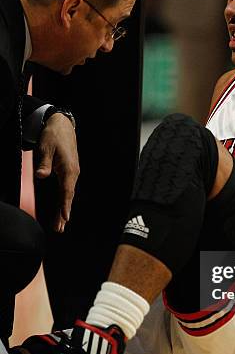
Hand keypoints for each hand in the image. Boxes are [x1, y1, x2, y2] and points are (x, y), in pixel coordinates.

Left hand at [35, 113, 79, 231]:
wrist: (62, 125)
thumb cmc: (54, 135)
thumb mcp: (46, 147)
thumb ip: (44, 163)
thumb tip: (41, 175)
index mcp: (69, 169)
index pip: (67, 191)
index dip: (65, 206)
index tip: (65, 218)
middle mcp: (73, 173)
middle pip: (68, 197)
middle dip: (63, 214)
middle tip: (59, 228)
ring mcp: (72, 173)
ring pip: (68, 194)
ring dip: (63, 209)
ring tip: (59, 224)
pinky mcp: (69, 172)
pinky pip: (67, 190)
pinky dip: (64, 201)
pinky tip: (61, 209)